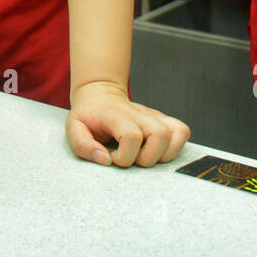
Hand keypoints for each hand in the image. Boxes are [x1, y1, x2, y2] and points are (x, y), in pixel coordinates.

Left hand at [66, 80, 190, 167]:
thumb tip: (105, 160)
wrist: (100, 95)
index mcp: (116, 115)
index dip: (123, 156)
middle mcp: (139, 113)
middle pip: (160, 135)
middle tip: (131, 159)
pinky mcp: (163, 120)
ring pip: (176, 133)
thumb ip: (84, 146)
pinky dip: (175, 146)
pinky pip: (182, 131)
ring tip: (144, 156)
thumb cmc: (87, 117)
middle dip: (147, 158)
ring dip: (163, 154)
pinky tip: (156, 152)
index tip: (112, 157)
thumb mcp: (74, 129)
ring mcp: (153, 115)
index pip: (131, 136)